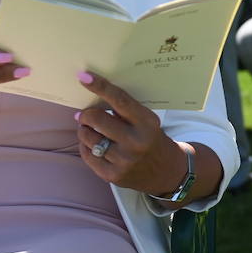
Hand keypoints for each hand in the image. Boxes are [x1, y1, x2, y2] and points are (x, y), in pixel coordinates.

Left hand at [73, 70, 189, 196]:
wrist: (167, 172)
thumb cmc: (152, 139)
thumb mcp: (147, 121)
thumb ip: (125, 111)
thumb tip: (94, 99)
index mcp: (146, 123)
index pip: (119, 101)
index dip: (100, 87)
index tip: (84, 77)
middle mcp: (135, 142)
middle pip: (97, 120)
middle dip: (86, 114)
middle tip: (85, 115)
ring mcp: (123, 160)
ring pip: (88, 138)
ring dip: (84, 130)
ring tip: (89, 130)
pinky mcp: (112, 175)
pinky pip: (87, 155)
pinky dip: (86, 146)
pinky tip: (92, 144)